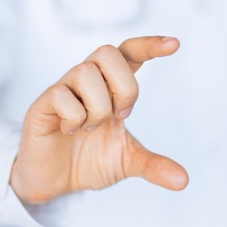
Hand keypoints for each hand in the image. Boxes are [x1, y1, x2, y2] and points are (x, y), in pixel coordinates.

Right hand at [10, 36, 188, 203]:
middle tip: (120, 116)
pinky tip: (69, 131)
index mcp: (110, 86)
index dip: (150, 45)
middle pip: (108, 52)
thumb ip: (153, 165)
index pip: (130, 52)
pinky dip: (74, 118)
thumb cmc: (88, 160)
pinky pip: (61, 95)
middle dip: (124, 87)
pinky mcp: (43, 104)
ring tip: (90, 128)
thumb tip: (183, 180)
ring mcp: (64, 89)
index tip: (175, 45)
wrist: (54, 182)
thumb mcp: (127, 161)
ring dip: (97, 107)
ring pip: (85, 72)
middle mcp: (88, 81)